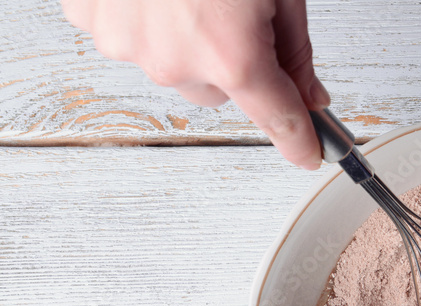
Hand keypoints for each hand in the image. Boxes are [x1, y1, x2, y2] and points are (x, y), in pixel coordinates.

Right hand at [62, 0, 328, 169]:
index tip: (309, 154)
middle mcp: (175, 61)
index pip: (277, 119)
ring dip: (186, 38)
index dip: (299, 140)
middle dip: (235, 61)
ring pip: (174, 66)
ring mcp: (127, 42)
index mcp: (233, 55)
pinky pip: (131, 37)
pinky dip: (145, 16)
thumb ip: (294, 50)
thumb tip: (308, 93)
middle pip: (220, 91)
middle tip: (235, 8)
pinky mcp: (90, 18)